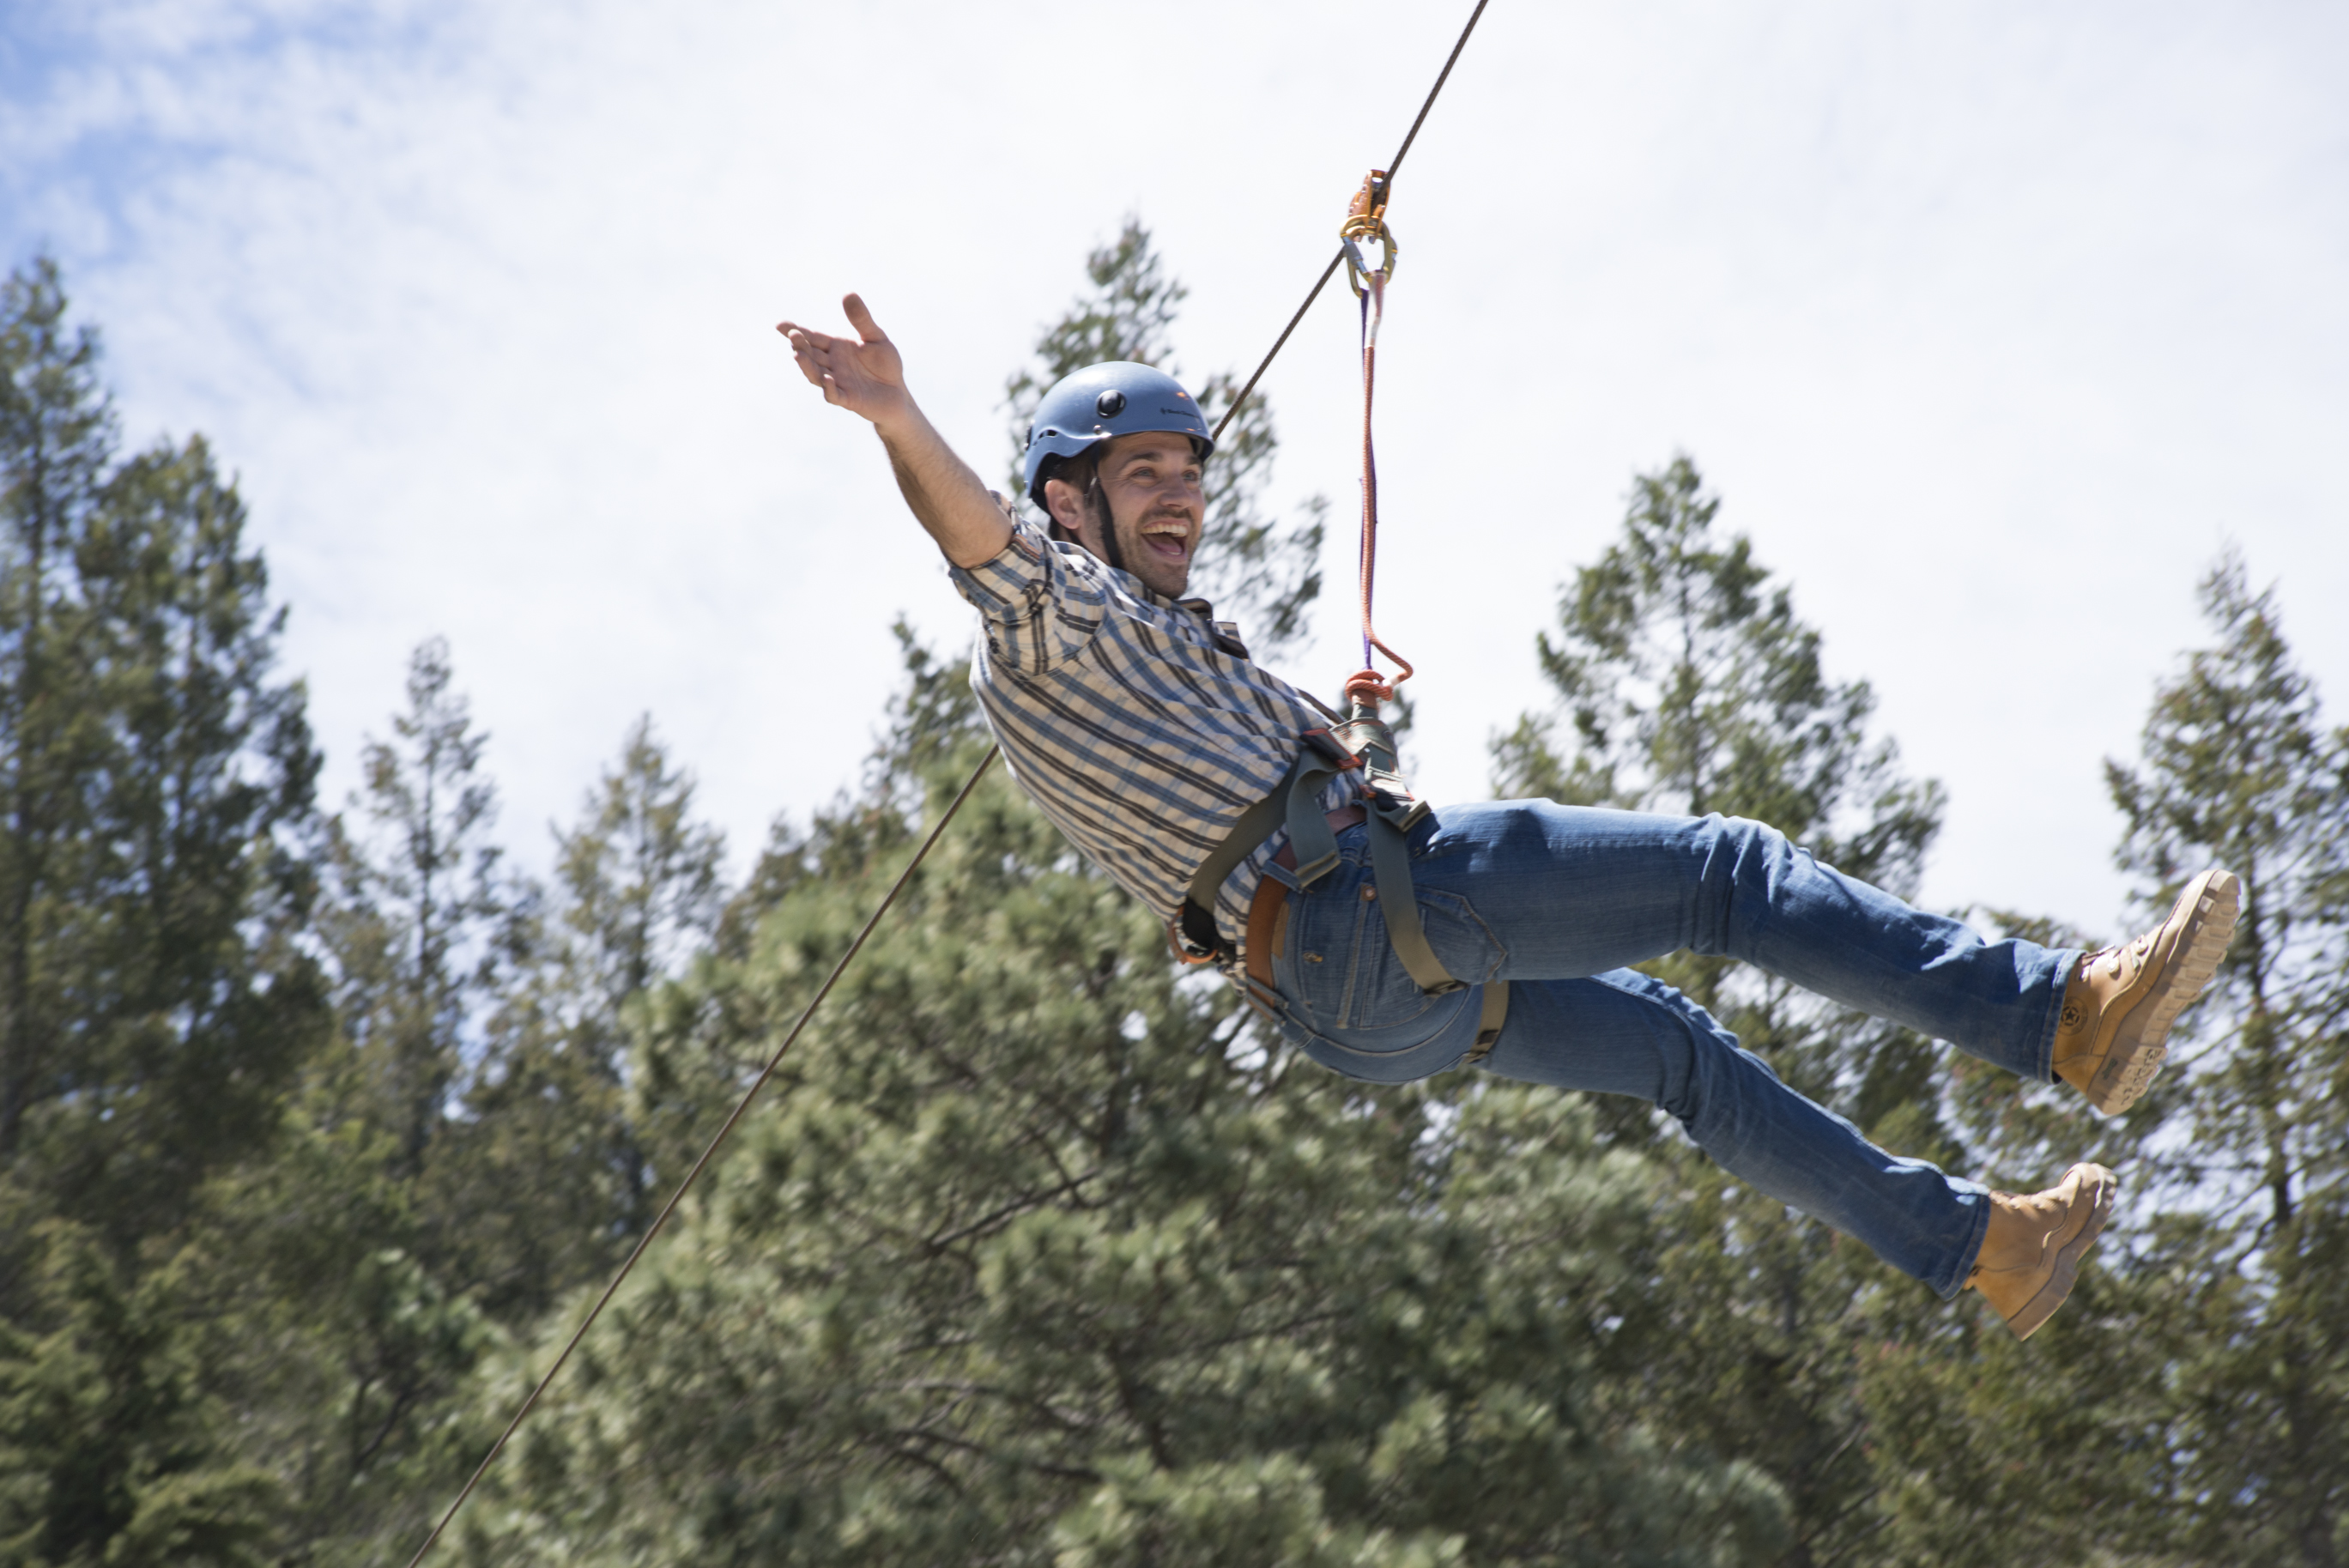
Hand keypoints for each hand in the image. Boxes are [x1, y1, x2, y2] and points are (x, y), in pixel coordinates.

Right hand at [776, 293, 910, 426]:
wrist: (898, 393)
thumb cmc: (885, 364)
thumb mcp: (876, 338)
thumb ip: (862, 319)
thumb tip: (848, 293)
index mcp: (835, 347)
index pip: (812, 338)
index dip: (796, 331)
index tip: (780, 325)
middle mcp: (832, 364)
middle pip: (811, 355)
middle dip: (800, 345)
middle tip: (793, 336)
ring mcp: (838, 382)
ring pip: (816, 375)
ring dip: (807, 366)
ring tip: (798, 355)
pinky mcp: (848, 399)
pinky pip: (834, 395)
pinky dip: (829, 389)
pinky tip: (828, 380)